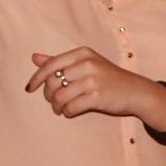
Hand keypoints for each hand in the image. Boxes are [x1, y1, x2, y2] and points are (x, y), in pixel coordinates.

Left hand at [26, 49, 165, 129]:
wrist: (135, 91)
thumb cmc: (107, 78)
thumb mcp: (85, 64)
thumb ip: (59, 61)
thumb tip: (34, 58)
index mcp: (82, 53)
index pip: (50, 65)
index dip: (37, 78)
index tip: (30, 88)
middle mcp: (87, 63)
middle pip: (53, 81)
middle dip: (49, 95)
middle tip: (53, 102)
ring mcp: (93, 80)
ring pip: (60, 96)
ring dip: (57, 106)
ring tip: (61, 109)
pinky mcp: (98, 96)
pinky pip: (71, 107)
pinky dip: (68, 112)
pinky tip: (71, 112)